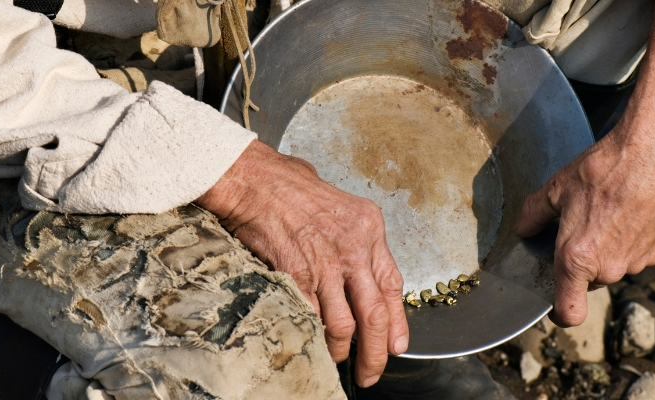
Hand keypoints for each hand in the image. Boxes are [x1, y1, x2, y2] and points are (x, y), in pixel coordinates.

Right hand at [196, 140, 407, 386]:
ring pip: (345, 324)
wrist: (256, 180)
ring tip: (339, 360)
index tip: (397, 344)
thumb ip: (353, 236)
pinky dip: (314, 335)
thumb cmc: (291, 186)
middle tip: (372, 371)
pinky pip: (313, 317)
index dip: (397, 321)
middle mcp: (354, 248)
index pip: (393, 284)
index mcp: (370, 229)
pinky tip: (314, 343)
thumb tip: (356, 266)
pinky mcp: (298, 275)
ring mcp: (327, 264)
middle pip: (374, 313)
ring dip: (342, 349)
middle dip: (376, 351)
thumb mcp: (340, 204)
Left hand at [514, 2, 654, 326]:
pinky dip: (628, 241)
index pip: (569, 314)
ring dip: (605, 251)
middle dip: (579, 263)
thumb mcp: (556, 189)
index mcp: (577, 260)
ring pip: (612, 267)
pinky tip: (626, 212)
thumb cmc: (603, 170)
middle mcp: (609, 269)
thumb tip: (522, 229)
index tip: (554, 300)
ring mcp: (636, 262)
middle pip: (587, 282)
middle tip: (577, 228)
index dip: (559, 311)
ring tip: (604, 214)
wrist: (654, 151)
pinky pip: (635, 255)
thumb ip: (532, 215)